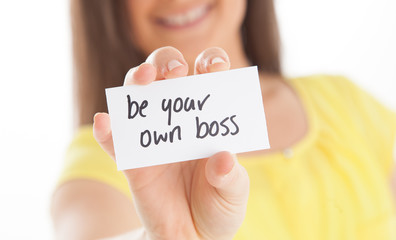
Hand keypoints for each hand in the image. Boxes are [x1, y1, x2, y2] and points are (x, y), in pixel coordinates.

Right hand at [93, 47, 249, 239]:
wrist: (192, 235)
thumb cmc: (217, 205)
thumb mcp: (233, 193)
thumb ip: (230, 178)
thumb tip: (222, 159)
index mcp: (206, 121)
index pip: (207, 79)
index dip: (211, 64)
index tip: (215, 67)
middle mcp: (177, 121)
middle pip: (167, 76)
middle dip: (168, 62)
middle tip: (176, 70)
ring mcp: (152, 138)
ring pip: (138, 98)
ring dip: (136, 82)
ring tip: (144, 79)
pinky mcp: (132, 162)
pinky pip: (115, 142)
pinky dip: (107, 131)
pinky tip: (105, 122)